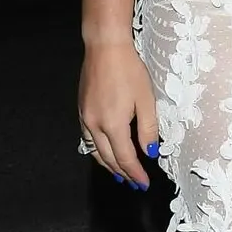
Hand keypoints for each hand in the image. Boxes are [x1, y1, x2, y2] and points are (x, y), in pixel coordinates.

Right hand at [78, 43, 160, 189]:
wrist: (105, 48)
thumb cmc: (129, 70)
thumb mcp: (146, 100)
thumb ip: (148, 129)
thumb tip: (149, 153)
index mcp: (113, 124)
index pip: (125, 158)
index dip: (135, 173)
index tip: (144, 183)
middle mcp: (95, 125)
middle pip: (108, 158)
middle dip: (123, 173)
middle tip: (135, 184)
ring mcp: (85, 118)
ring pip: (95, 151)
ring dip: (108, 165)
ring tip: (120, 175)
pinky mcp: (82, 110)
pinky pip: (88, 139)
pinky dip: (97, 151)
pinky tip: (104, 152)